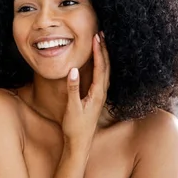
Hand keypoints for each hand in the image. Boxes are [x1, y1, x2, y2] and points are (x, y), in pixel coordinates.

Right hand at [62, 32, 110, 150]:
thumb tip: (73, 70)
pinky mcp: (96, 98)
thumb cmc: (75, 127)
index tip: (96, 38)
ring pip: (105, 72)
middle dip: (103, 50)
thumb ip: (72, 88)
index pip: (100, 68)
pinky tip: (97, 63)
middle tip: (100, 34)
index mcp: (97, 94)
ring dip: (103, 57)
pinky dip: (100, 66)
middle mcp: (102, 93)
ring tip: (100, 44)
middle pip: (106, 67)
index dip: (98, 52)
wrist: (80, 143)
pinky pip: (101, 77)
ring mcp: (100, 96)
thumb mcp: (72, 108)